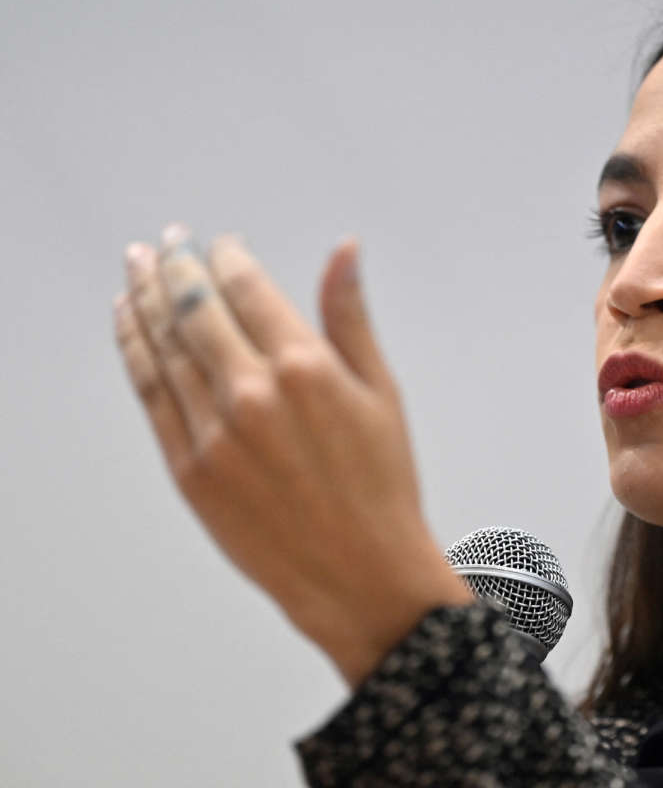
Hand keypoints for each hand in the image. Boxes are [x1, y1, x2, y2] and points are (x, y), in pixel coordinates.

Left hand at [112, 223, 472, 687]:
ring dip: (143, 298)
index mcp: (306, 368)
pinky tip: (128, 323)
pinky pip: (150, 393)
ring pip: (163, 345)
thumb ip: (351, 316)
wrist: (359, 573)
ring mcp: (214, 432)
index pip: (246, 287)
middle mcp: (252, 394)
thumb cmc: (381, 485)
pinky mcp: (189, 468)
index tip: (219, 243)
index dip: (225, 256)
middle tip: (166, 242)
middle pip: (194, 307)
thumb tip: (345, 250)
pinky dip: (134, 350)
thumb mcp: (381, 392)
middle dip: (175, 265)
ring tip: (135, 266)